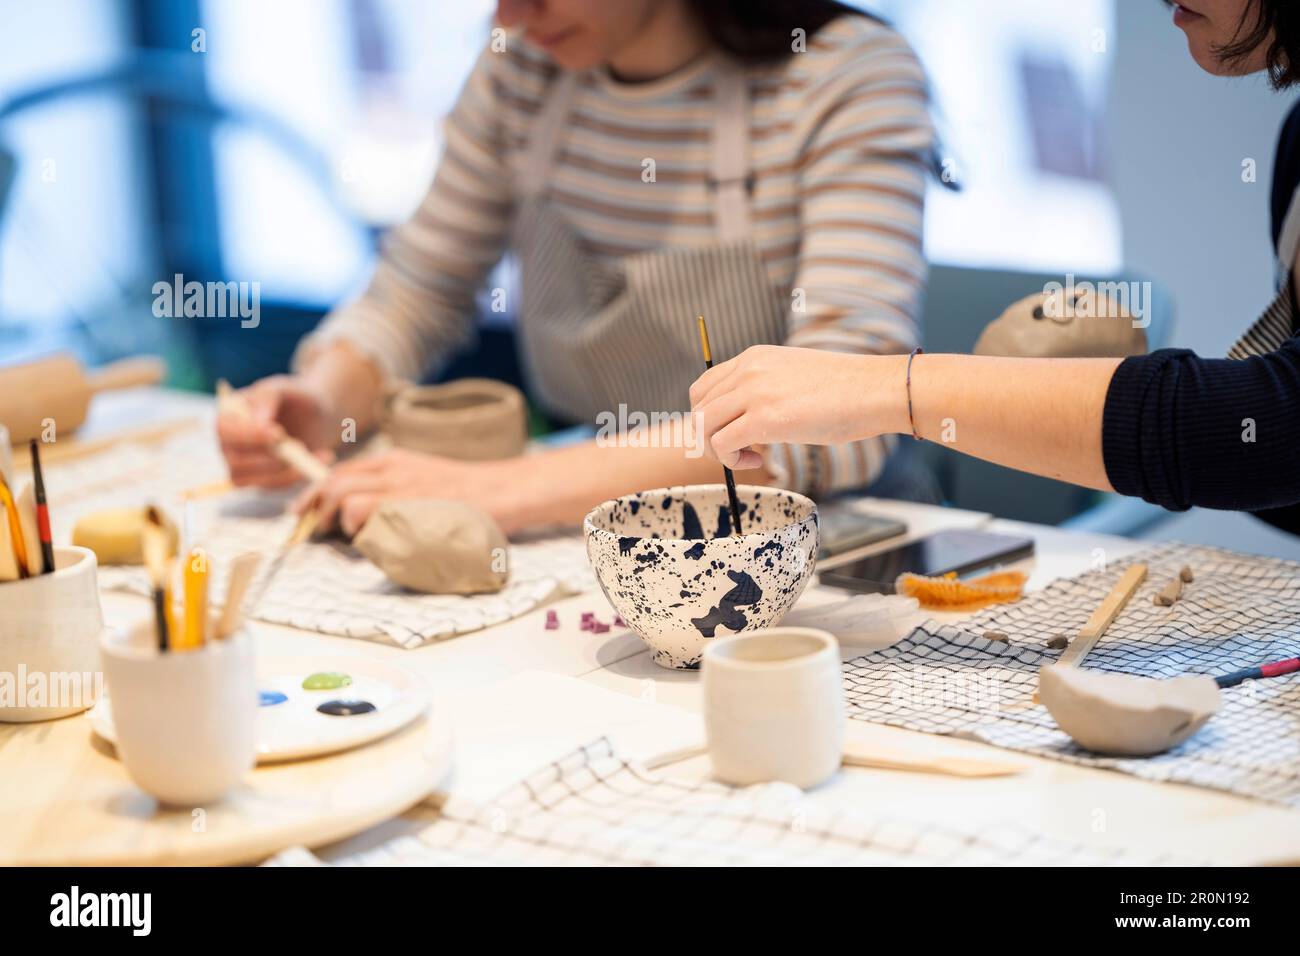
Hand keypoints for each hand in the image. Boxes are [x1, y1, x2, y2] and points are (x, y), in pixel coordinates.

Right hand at [217, 375, 337, 487]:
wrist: (317, 416)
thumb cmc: (295, 398)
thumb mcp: (283, 389)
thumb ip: (268, 399)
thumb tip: (259, 422)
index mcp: (227, 418)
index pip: (226, 431)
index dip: (250, 436)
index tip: (278, 434)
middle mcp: (229, 445)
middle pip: (236, 462)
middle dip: (268, 458)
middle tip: (298, 446)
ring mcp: (243, 467)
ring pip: (254, 481)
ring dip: (284, 470)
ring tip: (313, 450)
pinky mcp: (263, 481)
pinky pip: (275, 486)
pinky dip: (299, 475)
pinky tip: (324, 456)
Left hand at [294, 449, 529, 536]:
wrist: (506, 490)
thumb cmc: (468, 494)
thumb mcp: (424, 477)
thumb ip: (393, 487)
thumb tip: (358, 511)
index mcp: (394, 462)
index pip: (340, 471)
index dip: (315, 493)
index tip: (304, 512)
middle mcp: (394, 472)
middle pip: (335, 483)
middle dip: (317, 508)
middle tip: (315, 530)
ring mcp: (404, 491)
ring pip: (347, 499)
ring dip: (339, 522)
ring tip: (349, 537)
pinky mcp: (414, 511)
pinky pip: (371, 520)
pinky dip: (363, 533)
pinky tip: (374, 543)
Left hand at [689, 345, 907, 467]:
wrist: (874, 390)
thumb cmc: (845, 391)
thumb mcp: (794, 378)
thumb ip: (766, 390)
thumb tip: (747, 421)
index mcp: (753, 358)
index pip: (703, 387)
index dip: (710, 416)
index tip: (734, 432)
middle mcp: (747, 370)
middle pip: (698, 408)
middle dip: (711, 437)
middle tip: (741, 451)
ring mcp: (753, 392)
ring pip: (702, 426)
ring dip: (718, 450)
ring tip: (750, 458)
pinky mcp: (764, 418)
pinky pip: (721, 444)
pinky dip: (732, 460)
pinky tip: (759, 461)